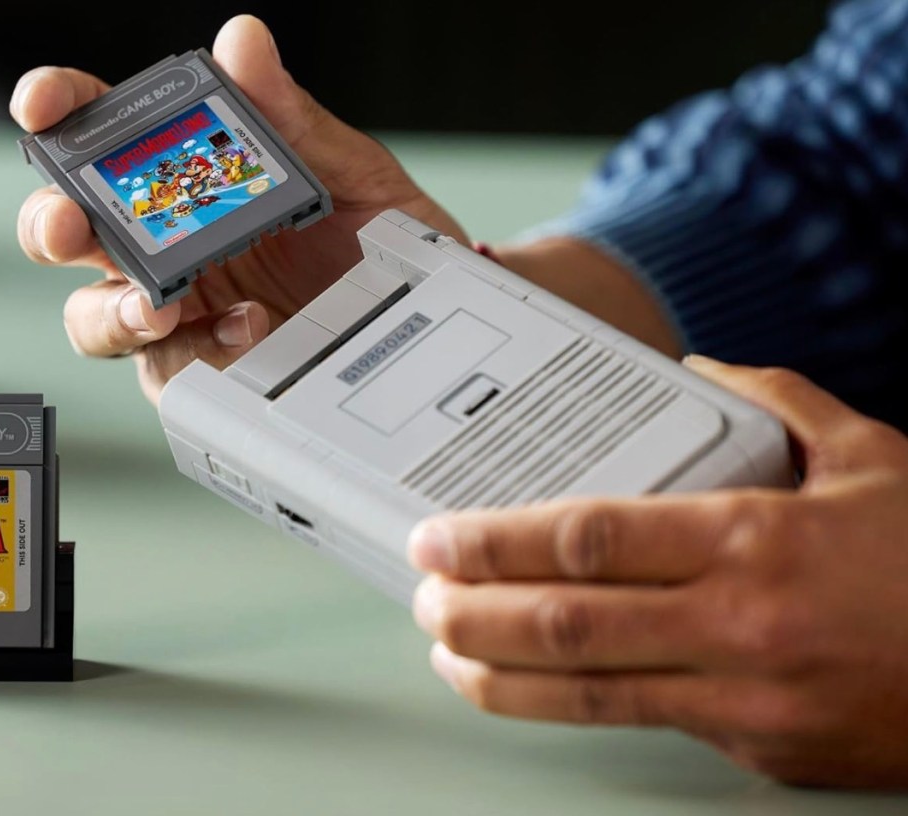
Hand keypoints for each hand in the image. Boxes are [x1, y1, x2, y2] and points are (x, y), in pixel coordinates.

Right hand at [10, 14, 465, 404]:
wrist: (434, 324)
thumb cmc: (387, 245)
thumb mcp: (352, 172)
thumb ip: (291, 117)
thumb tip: (244, 44)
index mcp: (193, 180)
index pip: (106, 138)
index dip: (63, 113)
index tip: (44, 104)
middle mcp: (173, 245)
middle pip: (72, 231)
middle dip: (52, 222)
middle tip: (70, 221)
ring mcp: (183, 313)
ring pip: (95, 313)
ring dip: (109, 306)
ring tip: (158, 303)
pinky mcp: (205, 372)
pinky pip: (167, 367)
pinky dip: (193, 348)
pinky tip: (244, 327)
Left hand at [407, 355, 907, 789]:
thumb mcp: (871, 456)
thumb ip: (776, 401)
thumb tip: (700, 369)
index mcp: (753, 538)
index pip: (588, 540)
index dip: (496, 543)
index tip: (439, 539)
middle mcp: (738, 623)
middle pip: (567, 623)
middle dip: (474, 613)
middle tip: (421, 596)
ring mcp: (744, 697)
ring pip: (589, 695)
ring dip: (502, 677)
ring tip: (449, 654)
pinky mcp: (757, 747)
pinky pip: (648, 723)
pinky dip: (577, 706)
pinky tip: (535, 689)